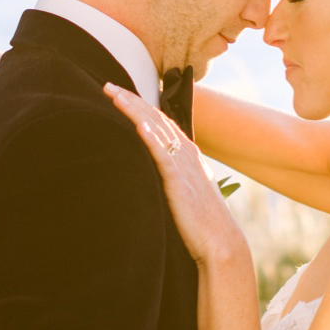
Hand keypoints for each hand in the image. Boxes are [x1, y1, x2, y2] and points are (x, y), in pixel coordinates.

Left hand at [106, 84, 249, 271]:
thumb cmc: (202, 223)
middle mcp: (187, 155)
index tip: (120, 93)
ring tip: (115, 95)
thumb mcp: (187, 192)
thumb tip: (155, 172)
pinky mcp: (179, 182)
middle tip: (108, 86)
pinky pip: (163, 155)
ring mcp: (185, 166)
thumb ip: (173, 176)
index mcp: (189, 155)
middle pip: (156, 119)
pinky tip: (138, 124)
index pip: (162, 122)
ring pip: (157, 130)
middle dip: (132, 101)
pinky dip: (151, 138)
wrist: (220, 243)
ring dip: (135, 111)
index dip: (140, 105)